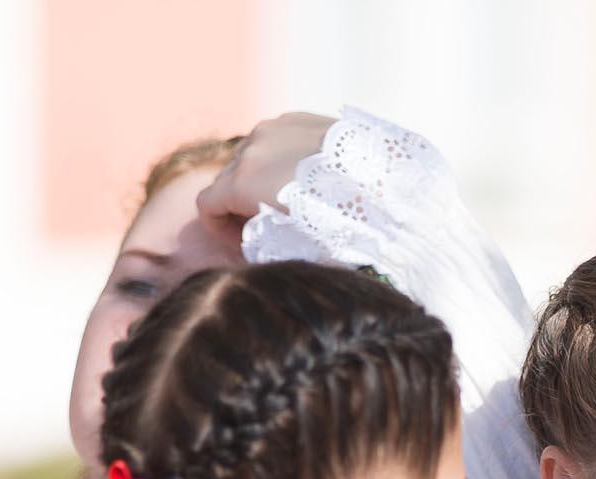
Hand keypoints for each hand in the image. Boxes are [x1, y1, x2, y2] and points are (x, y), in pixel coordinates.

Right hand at [196, 113, 338, 236]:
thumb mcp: (293, 244)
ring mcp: (275, 127)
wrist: (388, 183)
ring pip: (251, 157)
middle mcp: (252, 146)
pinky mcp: (298, 117)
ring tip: (290, 201)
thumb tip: (251, 239)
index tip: (240, 243)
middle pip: (227, 180)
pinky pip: (275, 141)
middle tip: (266, 228)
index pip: (207, 204)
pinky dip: (280, 160)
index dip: (218, 229)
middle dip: (238, 206)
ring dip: (260, 180)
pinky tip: (308, 177)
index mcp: (243, 180)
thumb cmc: (341, 222)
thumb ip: (259, 239)